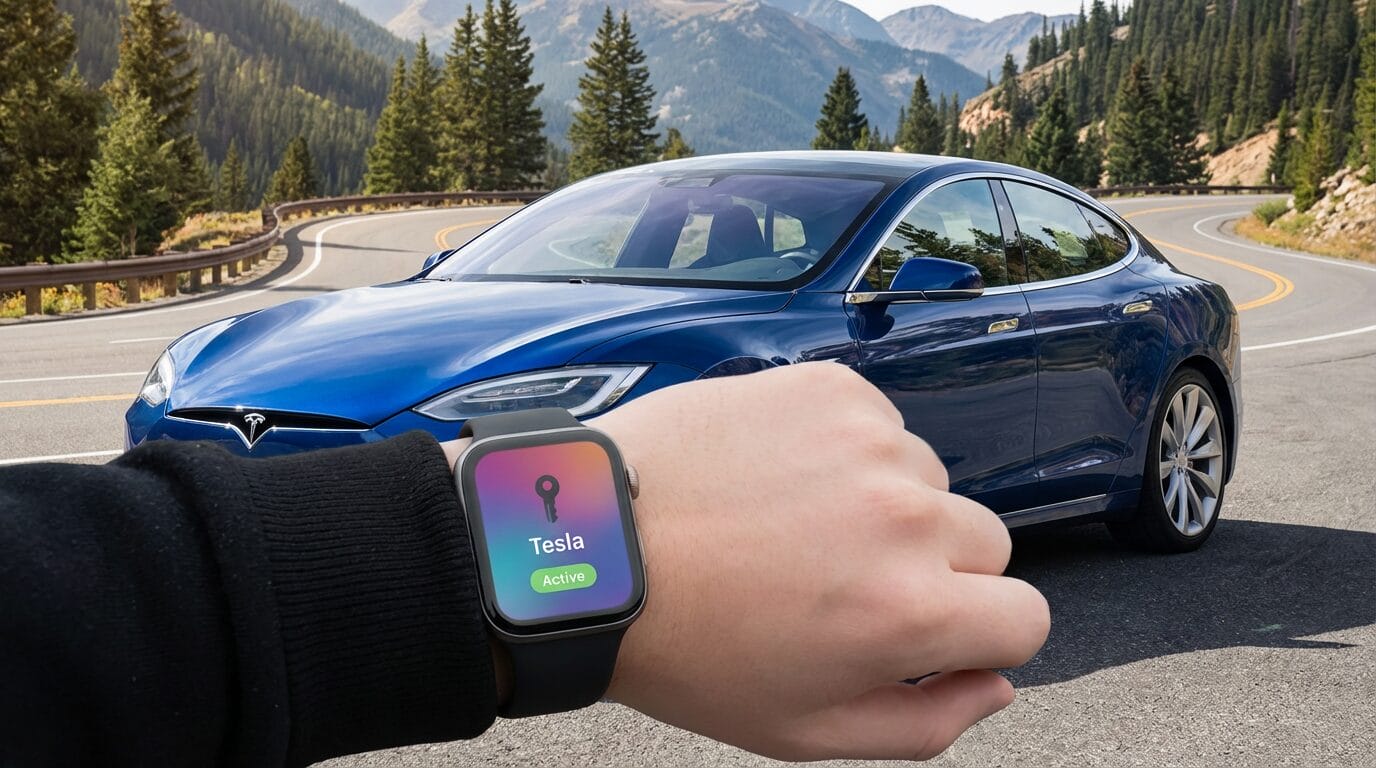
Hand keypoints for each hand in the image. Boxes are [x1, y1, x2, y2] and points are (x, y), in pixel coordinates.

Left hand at [589, 362, 1049, 760]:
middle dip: (934, 570)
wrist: (591, 542)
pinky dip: (845, 450)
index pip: (1026, 620)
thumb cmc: (686, 647)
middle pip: (984, 545)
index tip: (927, 631)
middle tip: (842, 581)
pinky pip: (879, 426)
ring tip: (793, 526)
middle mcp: (905, 518)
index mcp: (910, 613)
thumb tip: (996, 685)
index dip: (979, 635)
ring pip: (929, 480)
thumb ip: (924, 723)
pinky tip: (777, 478)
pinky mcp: (832, 389)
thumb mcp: (803, 729)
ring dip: (887, 504)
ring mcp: (870, 442)